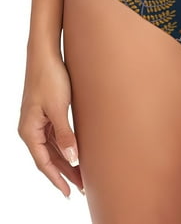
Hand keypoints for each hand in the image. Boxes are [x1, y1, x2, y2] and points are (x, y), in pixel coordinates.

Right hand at [17, 48, 82, 197]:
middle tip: (83, 186)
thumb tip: (73, 159)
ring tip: (82, 173)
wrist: (46, 55)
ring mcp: (38, 121)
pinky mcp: (46, 112)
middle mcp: (31, 128)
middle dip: (65, 173)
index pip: (43, 163)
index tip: (69, 192)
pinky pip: (54, 136)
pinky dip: (65, 146)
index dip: (57, 179)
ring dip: (66, 161)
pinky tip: (75, 151)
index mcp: (29, 131)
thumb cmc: (50, 79)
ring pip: (52, 148)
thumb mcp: (59, 109)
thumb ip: (65, 135)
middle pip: (48, 157)